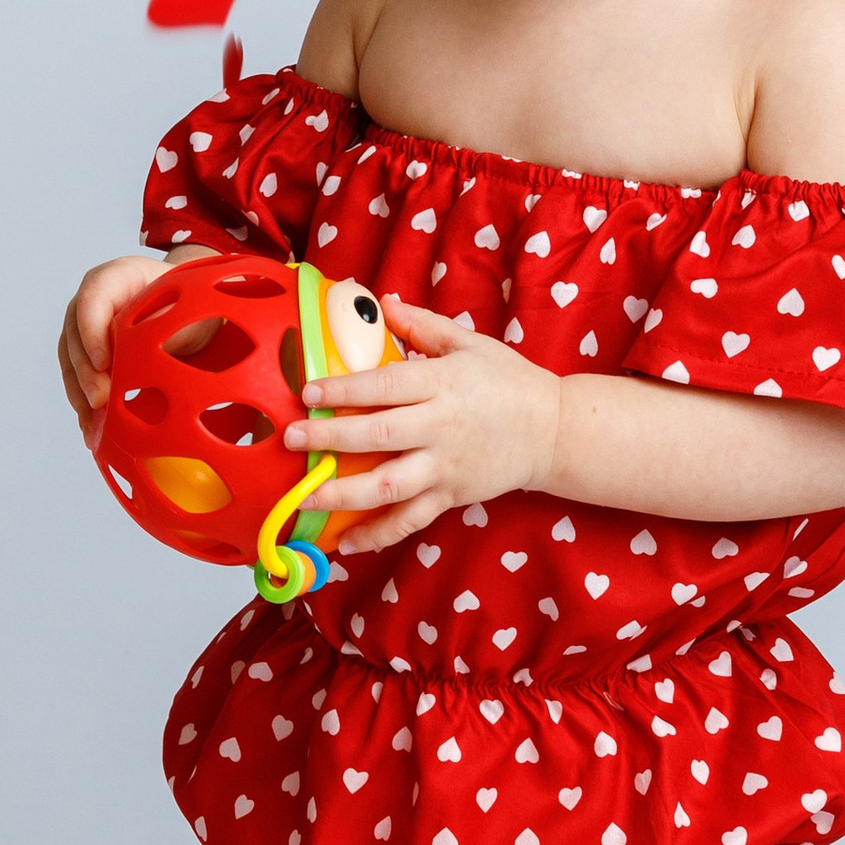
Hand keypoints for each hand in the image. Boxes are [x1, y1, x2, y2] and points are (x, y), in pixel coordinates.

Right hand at [57, 249, 214, 444]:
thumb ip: (162, 326)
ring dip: (80, 395)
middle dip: (85, 372)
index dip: (92, 333)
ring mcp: (85, 328)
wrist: (190, 311)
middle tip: (100, 400)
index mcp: (114, 277)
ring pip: (71, 362)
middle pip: (74, 335)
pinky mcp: (87, 355)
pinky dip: (85, 405)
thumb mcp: (186, 309)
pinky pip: (78, 379)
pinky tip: (94, 431)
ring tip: (93, 425)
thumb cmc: (188, 304)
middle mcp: (91, 301)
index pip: (91, 300)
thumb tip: (142, 357)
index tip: (104, 364)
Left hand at [288, 295, 560, 549]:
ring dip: (344, 493)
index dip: (343, 390)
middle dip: (330, 438)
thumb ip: (421, 326)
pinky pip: (410, 520)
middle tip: (291, 437)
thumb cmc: (509, 381)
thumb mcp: (469, 343)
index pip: (384, 387)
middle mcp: (440, 428)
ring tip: (307, 496)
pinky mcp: (450, 497)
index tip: (308, 392)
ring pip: (389, 486)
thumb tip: (381, 302)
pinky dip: (378, 535)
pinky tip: (346, 543)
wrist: (553, 430)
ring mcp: (444, 467)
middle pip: (377, 436)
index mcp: (441, 385)